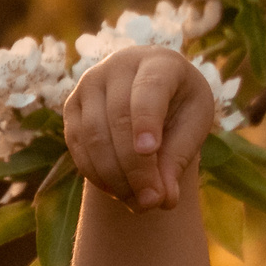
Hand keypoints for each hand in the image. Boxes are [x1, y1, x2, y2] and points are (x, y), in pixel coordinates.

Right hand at [61, 44, 214, 211]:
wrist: (153, 94)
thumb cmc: (181, 107)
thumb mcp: (193, 126)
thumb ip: (179, 157)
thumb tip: (164, 199)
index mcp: (159, 62)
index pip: (149, 89)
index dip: (147, 120)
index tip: (150, 152)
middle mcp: (118, 66)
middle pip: (119, 118)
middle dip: (135, 166)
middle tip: (153, 202)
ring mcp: (89, 84)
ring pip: (94, 135)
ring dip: (115, 177)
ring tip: (140, 204)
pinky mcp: (72, 106)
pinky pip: (78, 145)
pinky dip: (97, 174)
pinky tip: (119, 193)